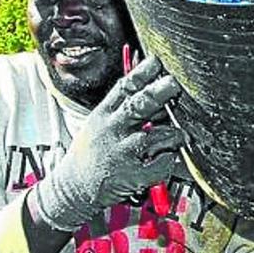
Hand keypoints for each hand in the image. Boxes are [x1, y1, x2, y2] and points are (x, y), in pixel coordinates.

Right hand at [32, 55, 184, 230]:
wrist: (73, 190)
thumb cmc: (93, 152)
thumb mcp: (99, 123)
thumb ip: (123, 106)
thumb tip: (150, 81)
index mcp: (104, 115)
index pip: (123, 89)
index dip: (141, 73)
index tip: (156, 62)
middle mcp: (112, 131)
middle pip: (138, 106)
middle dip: (158, 93)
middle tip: (173, 84)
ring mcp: (121, 153)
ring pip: (156, 136)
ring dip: (173, 133)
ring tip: (180, 135)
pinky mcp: (132, 175)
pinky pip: (161, 163)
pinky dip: (168, 160)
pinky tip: (166, 159)